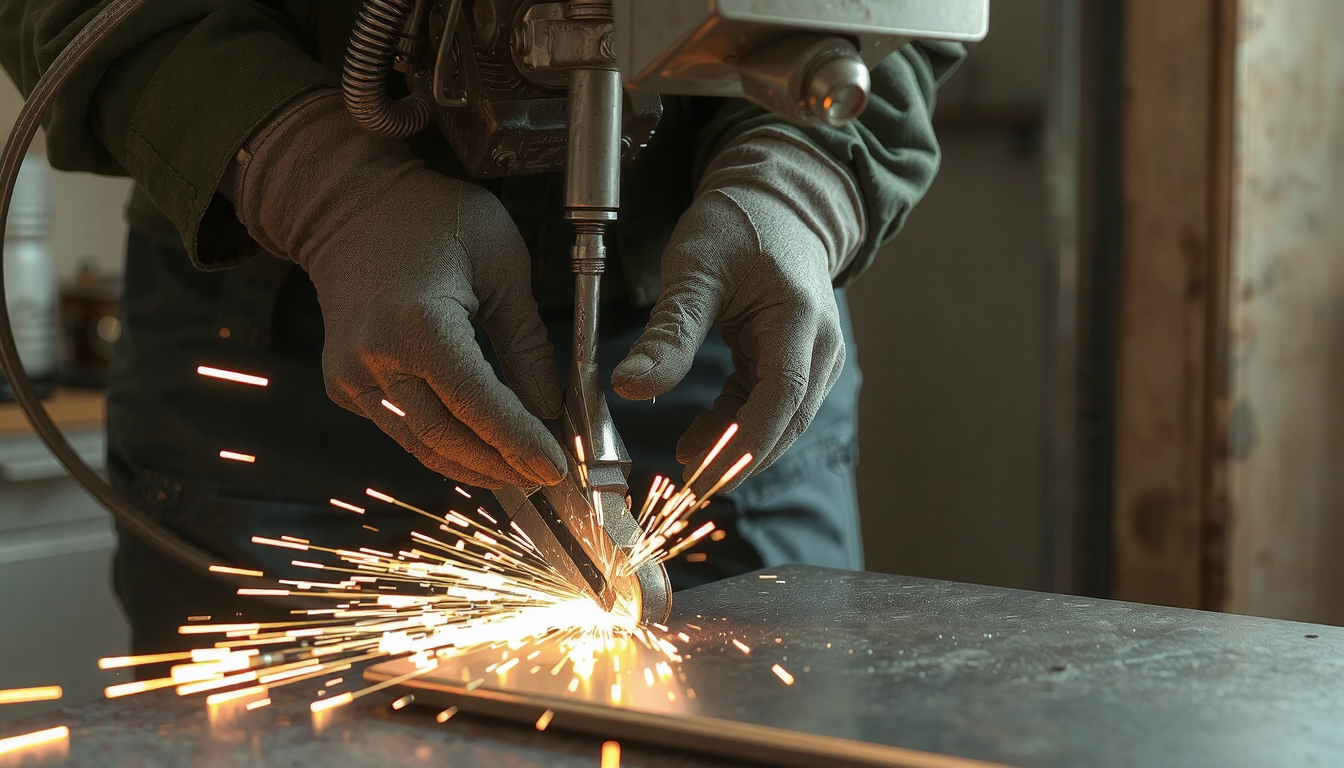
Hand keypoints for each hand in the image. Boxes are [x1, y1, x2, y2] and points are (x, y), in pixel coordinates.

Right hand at [223, 91, 565, 488]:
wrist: (347, 205)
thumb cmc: (432, 218)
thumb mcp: (501, 265)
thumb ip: (526, 342)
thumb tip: (550, 408)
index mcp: (420, 322)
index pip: (479, 402)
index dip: (519, 442)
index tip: (556, 468)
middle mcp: (376, 355)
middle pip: (447, 436)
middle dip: (501, 465)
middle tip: (545, 478)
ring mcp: (352, 374)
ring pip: (421, 443)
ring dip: (473, 465)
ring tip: (518, 474)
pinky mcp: (344, 383)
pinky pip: (399, 428)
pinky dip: (442, 444)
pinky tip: (479, 450)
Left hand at [612, 132, 863, 489]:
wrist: (778, 204)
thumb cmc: (738, 226)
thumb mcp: (693, 271)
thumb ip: (667, 333)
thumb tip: (628, 387)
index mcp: (799, 319)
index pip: (780, 397)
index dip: (743, 442)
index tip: (698, 470)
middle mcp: (820, 346)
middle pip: (786, 421)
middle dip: (735, 458)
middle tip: (682, 486)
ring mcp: (816, 359)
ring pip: (780, 423)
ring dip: (733, 447)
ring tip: (682, 461)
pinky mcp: (799, 365)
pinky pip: (770, 410)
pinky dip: (735, 427)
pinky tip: (695, 438)